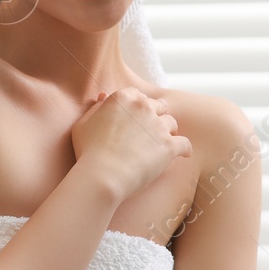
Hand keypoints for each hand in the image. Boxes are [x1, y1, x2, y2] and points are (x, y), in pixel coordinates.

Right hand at [69, 86, 191, 200]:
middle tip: (151, 130)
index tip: (137, 117)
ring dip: (168, 132)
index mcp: (123, 98)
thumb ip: (95, 108)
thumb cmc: (88, 151)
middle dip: (156, 116)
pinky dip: (185, 149)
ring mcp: (158, 125)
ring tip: (162, 144)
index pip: (138, 95)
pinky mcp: (169, 145)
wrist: (103, 174)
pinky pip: (185, 144)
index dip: (138, 106)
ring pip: (172, 124)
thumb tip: (102, 97)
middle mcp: (143, 107)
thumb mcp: (83, 124)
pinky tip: (183, 154)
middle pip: (159, 106)